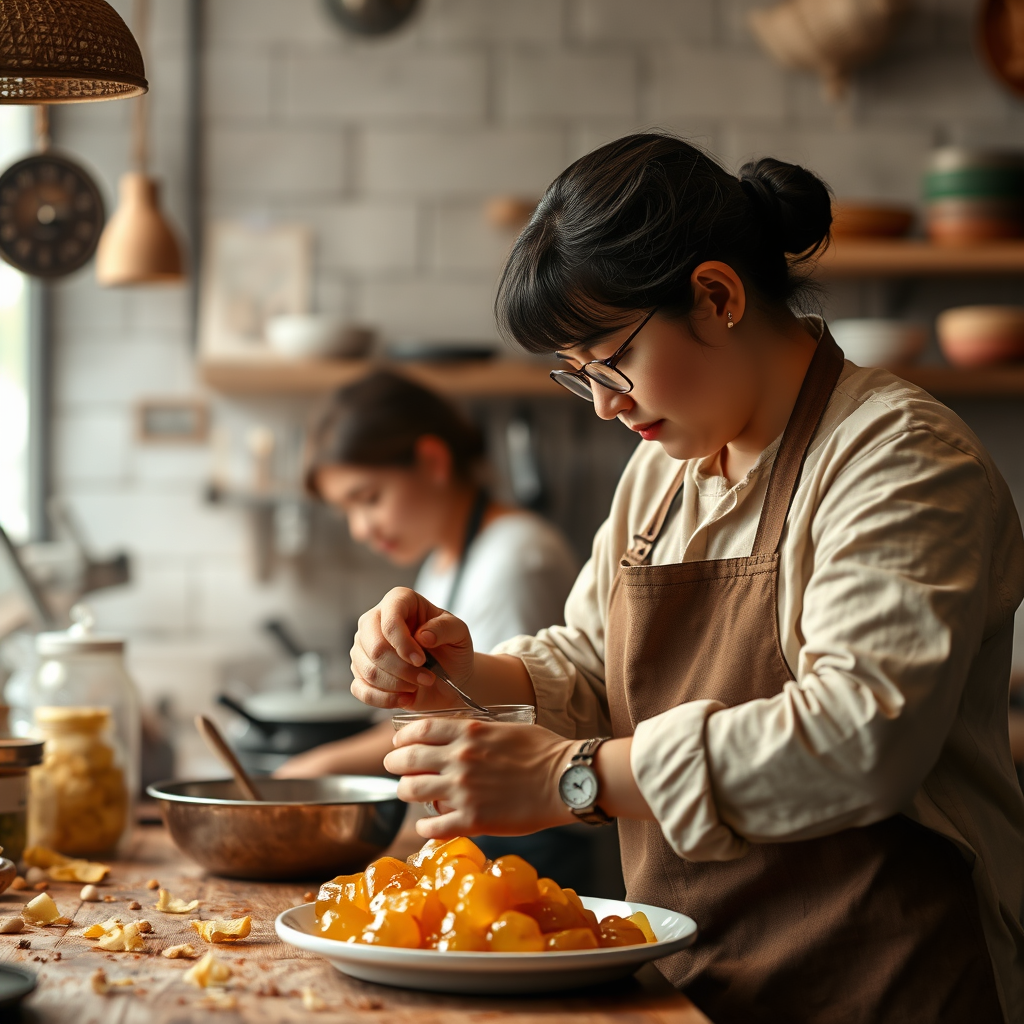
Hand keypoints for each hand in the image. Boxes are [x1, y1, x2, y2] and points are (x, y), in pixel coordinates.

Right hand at [350, 587, 474, 710]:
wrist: (449, 678)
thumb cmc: (452, 650)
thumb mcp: (459, 633)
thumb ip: (445, 628)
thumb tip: (423, 635)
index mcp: (399, 601)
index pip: (389, 618)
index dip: (403, 642)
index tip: (421, 660)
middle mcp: (375, 621)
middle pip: (375, 647)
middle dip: (402, 669)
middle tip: (427, 678)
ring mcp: (363, 648)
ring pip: (369, 670)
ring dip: (398, 685)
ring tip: (420, 684)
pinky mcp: (361, 674)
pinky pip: (361, 689)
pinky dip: (385, 699)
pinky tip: (405, 698)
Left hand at [383, 718, 577, 839]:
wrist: (567, 781)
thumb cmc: (544, 752)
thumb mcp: (505, 728)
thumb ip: (475, 732)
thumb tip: (454, 737)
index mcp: (469, 732)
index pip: (419, 731)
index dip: (403, 738)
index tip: (400, 743)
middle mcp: (460, 759)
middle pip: (408, 760)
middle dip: (396, 764)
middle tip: (396, 769)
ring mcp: (464, 791)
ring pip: (413, 791)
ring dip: (407, 792)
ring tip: (412, 794)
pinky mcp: (473, 820)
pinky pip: (432, 826)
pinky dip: (424, 826)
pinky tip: (428, 824)